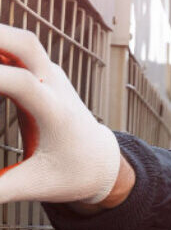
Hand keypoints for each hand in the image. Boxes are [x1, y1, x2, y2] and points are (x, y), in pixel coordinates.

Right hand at [0, 23, 120, 203]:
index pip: (22, 83)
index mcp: (57, 113)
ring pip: (22, 40)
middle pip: (26, 45)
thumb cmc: (71, 174)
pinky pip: (19, 50)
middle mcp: (56, 87)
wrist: (102, 161)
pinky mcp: (44, 74)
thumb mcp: (37, 186)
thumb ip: (0, 189)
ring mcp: (52, 76)